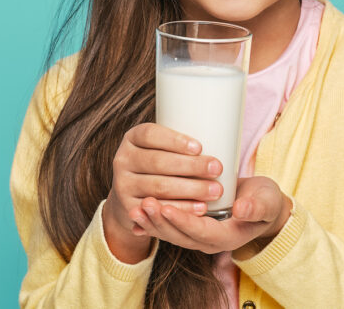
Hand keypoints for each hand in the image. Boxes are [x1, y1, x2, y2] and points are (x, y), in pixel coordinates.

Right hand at [103, 123, 223, 262]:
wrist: (131, 196)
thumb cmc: (158, 164)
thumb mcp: (161, 147)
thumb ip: (180, 143)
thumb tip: (221, 136)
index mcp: (132, 138)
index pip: (150, 134)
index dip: (174, 140)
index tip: (199, 147)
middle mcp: (122, 159)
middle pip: (158, 161)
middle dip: (191, 166)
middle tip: (217, 169)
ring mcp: (123, 185)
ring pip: (159, 186)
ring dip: (191, 189)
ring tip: (215, 190)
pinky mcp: (129, 209)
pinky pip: (158, 209)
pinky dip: (182, 209)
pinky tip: (200, 207)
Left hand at [132, 176, 291, 254]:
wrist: (261, 207)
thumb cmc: (265, 201)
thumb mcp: (267, 202)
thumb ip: (256, 207)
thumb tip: (243, 209)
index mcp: (226, 237)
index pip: (200, 231)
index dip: (182, 220)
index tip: (166, 207)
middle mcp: (208, 242)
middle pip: (180, 235)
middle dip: (160, 221)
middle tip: (144, 204)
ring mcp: (197, 236)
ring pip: (170, 233)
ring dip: (152, 222)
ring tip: (135, 208)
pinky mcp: (190, 228)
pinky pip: (168, 229)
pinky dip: (151, 224)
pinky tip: (134, 218)